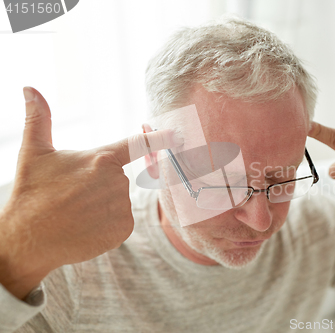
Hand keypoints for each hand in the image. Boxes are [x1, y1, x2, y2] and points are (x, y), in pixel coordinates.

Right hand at [0, 87, 181, 299]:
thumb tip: (29, 87)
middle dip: (99, 185)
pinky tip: (85, 227)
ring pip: (119, 201)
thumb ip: (39, 118)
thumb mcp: (33, 153)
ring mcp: (122, 208)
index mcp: (101, 159)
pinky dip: (106, 224)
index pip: (137, 144)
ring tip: (76, 212)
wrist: (28, 241)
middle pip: (117, 179)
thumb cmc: (31, 194)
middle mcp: (117, 182)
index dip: (159, 138)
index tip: (177, 133)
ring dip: (102, 205)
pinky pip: (121, 221)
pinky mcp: (123, 230)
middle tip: (72, 195)